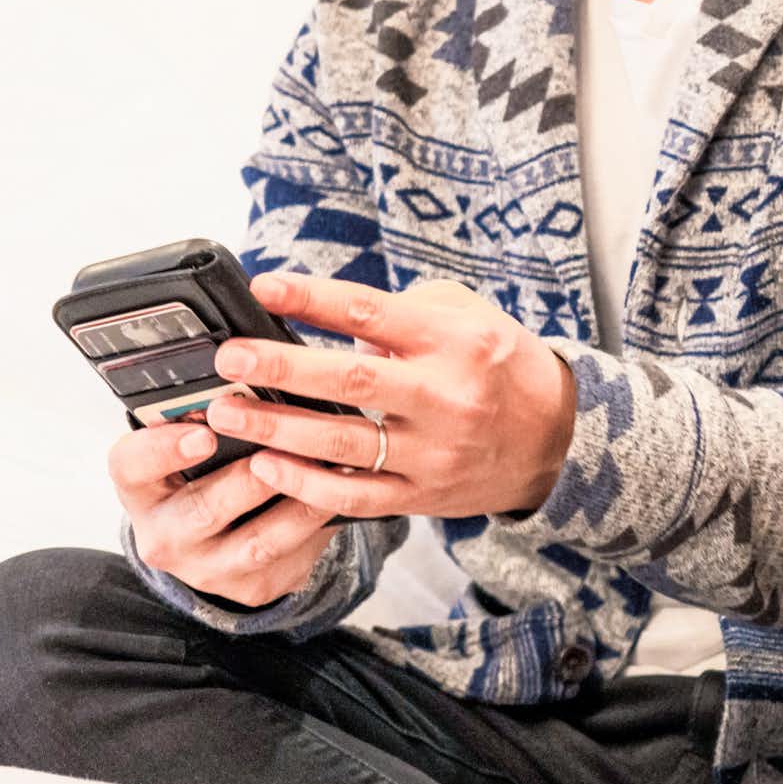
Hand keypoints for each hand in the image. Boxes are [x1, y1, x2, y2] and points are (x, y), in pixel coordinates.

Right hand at [108, 419, 337, 607]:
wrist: (220, 535)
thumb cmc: (209, 468)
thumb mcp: (194, 440)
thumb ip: (216, 415)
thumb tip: (257, 370)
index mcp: (139, 485)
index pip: (131, 465)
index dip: (164, 450)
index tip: (204, 433)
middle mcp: (163, 534)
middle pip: (201, 509)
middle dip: (246, 480)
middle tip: (280, 450)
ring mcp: (206, 568)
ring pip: (256, 540)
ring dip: (297, 500)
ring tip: (330, 466)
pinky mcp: (250, 586)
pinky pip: (289, 555)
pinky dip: (318, 523)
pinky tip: (343, 493)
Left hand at [196, 275, 579, 522]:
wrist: (556, 439)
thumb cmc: (500, 365)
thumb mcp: (470, 317)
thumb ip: (405, 311)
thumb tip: (331, 315)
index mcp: (456, 341)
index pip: (374, 313)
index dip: (315, 299)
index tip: (263, 288)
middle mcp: (447, 396)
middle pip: (353, 380)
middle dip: (283, 369)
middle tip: (229, 359)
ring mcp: (434, 452)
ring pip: (345, 443)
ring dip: (277, 429)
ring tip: (226, 414)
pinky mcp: (424, 496)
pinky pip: (355, 495)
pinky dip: (306, 484)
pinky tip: (266, 466)